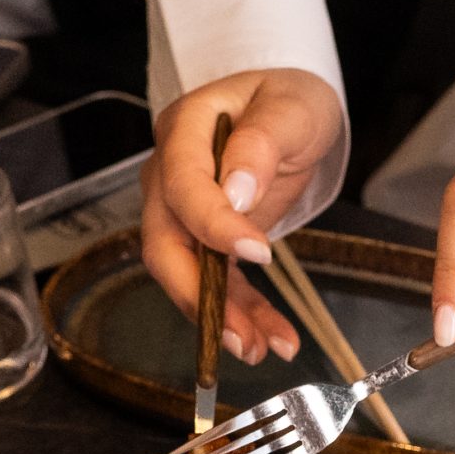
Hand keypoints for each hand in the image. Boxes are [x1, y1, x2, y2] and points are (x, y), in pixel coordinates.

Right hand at [142, 69, 345, 364]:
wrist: (289, 114)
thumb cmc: (288, 102)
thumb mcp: (290, 108)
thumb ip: (261, 142)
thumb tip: (235, 190)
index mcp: (184, 129)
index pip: (183, 186)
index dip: (213, 225)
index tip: (259, 252)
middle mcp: (170, 173)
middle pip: (164, 243)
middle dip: (198, 296)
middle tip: (238, 337)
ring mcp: (182, 210)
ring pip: (188, 274)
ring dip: (222, 318)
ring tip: (261, 350)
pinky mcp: (206, 240)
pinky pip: (217, 284)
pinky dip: (243, 314)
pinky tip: (273, 339)